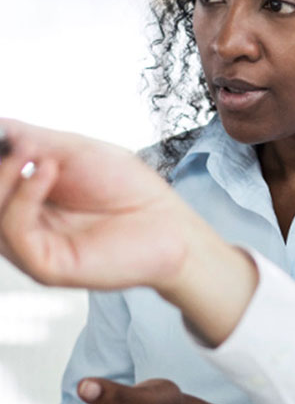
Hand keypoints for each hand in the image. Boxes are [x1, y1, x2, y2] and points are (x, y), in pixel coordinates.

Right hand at [0, 120, 256, 345]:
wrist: (169, 224)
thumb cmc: (129, 188)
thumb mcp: (75, 152)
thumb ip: (32, 140)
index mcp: (28, 199)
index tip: (3, 136)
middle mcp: (25, 225)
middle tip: (14, 145)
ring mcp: (33, 247)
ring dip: (3, 177)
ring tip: (31, 153)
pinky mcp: (46, 266)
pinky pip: (15, 230)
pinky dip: (24, 196)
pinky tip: (47, 171)